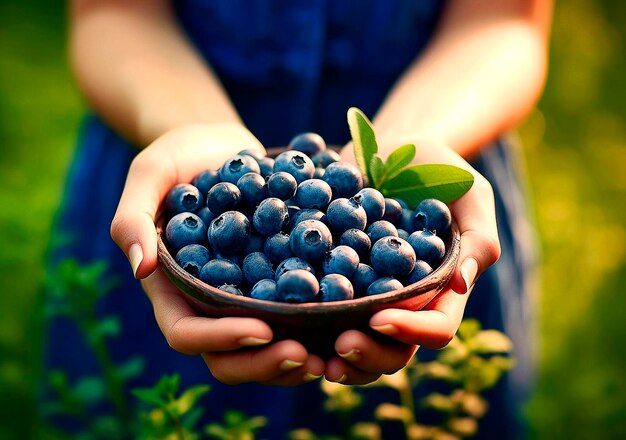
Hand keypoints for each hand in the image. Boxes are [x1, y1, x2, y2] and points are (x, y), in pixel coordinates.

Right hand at [110, 123, 324, 384]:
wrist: (222, 146)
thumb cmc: (180, 157)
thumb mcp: (152, 174)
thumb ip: (133, 216)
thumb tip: (139, 266)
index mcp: (172, 288)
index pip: (186, 332)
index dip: (222, 339)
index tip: (263, 330)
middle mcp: (208, 304)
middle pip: (228, 358)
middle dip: (265, 364)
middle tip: (308, 356)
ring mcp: (244, 299)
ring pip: (264, 349)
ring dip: (296, 359)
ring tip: (333, 354)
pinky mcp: (275, 284)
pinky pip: (294, 318)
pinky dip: (318, 329)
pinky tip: (349, 322)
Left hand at [329, 140, 500, 383]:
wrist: (391, 150)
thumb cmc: (439, 171)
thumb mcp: (470, 194)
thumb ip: (477, 238)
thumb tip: (461, 284)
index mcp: (441, 290)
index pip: (437, 327)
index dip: (411, 330)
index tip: (379, 317)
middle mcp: (404, 302)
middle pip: (394, 350)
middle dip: (369, 354)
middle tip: (339, 345)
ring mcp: (368, 296)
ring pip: (357, 344)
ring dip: (336, 356)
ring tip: (312, 356)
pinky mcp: (335, 280)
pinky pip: (323, 311)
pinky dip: (306, 326)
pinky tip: (285, 324)